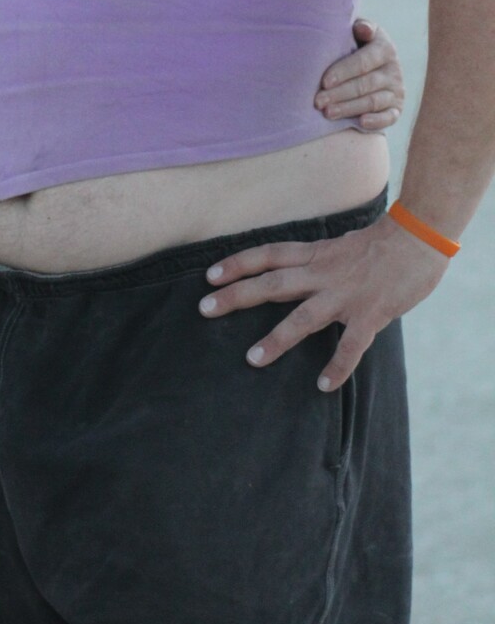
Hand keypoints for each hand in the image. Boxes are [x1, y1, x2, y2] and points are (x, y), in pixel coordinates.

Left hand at [199, 213, 446, 389]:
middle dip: (237, 295)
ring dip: (277, 339)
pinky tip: (324, 385)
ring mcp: (345, 295)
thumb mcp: (338, 245)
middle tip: (205, 308)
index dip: (237, 264)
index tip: (209, 276)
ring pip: (303, 317)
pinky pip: (351, 345)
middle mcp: (323, 273)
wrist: (419, 238)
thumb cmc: (380, 244)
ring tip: (253, 359)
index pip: (267, 255)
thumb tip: (292, 273)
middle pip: (272, 283)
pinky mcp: (370, 314)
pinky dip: (338, 366)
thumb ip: (315, 261)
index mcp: (315, 254)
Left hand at [315, 18, 404, 128]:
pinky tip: (361, 123)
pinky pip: (390, 117)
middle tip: (318, 101)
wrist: (371, 64)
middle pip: (365, 84)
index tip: (324, 81)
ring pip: (372, 102)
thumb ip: (360, 27)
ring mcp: (396, 90)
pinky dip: (377, 121)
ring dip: (350, 108)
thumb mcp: (358, 31)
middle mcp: (393, 70)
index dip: (343, 72)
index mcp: (385, 48)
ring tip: (328, 113)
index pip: (363, 62)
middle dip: (340, 94)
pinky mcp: (396, 108)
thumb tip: (363, 29)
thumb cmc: (355, 44)